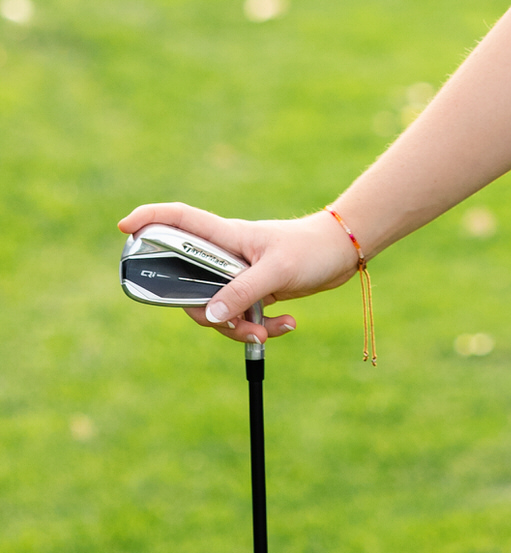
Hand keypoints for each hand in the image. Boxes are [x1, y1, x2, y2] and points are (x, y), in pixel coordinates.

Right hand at [116, 202, 359, 345]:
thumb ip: (242, 292)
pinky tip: (287, 325)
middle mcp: (225, 255)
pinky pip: (240, 317)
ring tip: (269, 333)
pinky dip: (259, 328)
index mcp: (225, 237)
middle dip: (209, 315)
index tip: (124, 228)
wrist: (344, 253)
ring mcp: (237, 274)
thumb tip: (212, 315)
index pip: (179, 220)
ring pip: (216, 309)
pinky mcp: (253, 291)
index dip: (150, 219)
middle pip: (189, 287)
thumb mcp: (277, 270)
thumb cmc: (311, 249)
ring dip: (239, 329)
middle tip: (240, 328)